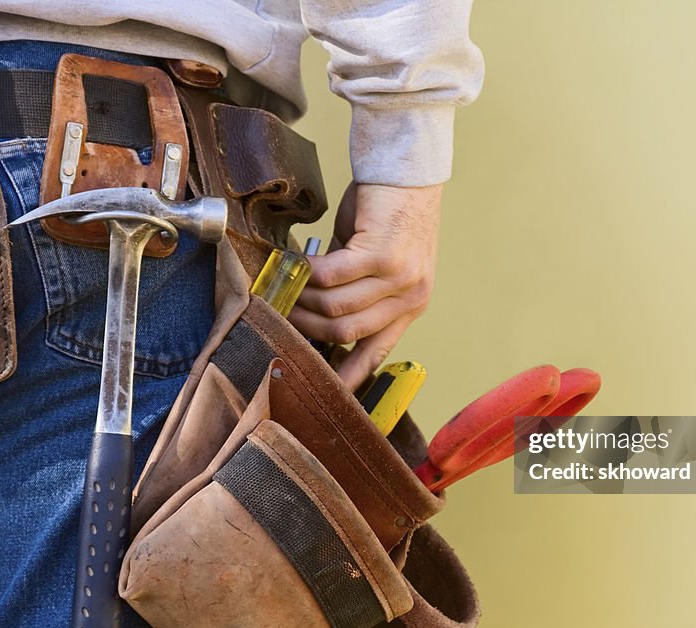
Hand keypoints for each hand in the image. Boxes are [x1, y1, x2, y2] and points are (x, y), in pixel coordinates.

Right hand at [288, 182, 441, 390]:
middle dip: (309, 327)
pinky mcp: (383, 255)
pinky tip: (294, 264)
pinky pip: (332, 277)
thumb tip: (315, 314)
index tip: (326, 389)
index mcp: (412, 305)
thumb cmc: (389, 212)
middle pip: (348, 332)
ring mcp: (400, 278)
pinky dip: (307, 274)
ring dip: (303, 300)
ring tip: (284, 289)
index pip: (378, 350)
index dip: (350, 374)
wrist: (405, 171)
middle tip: (282, 313)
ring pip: (337, 307)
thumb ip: (355, 290)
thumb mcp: (378, 261)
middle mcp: (412, 296)